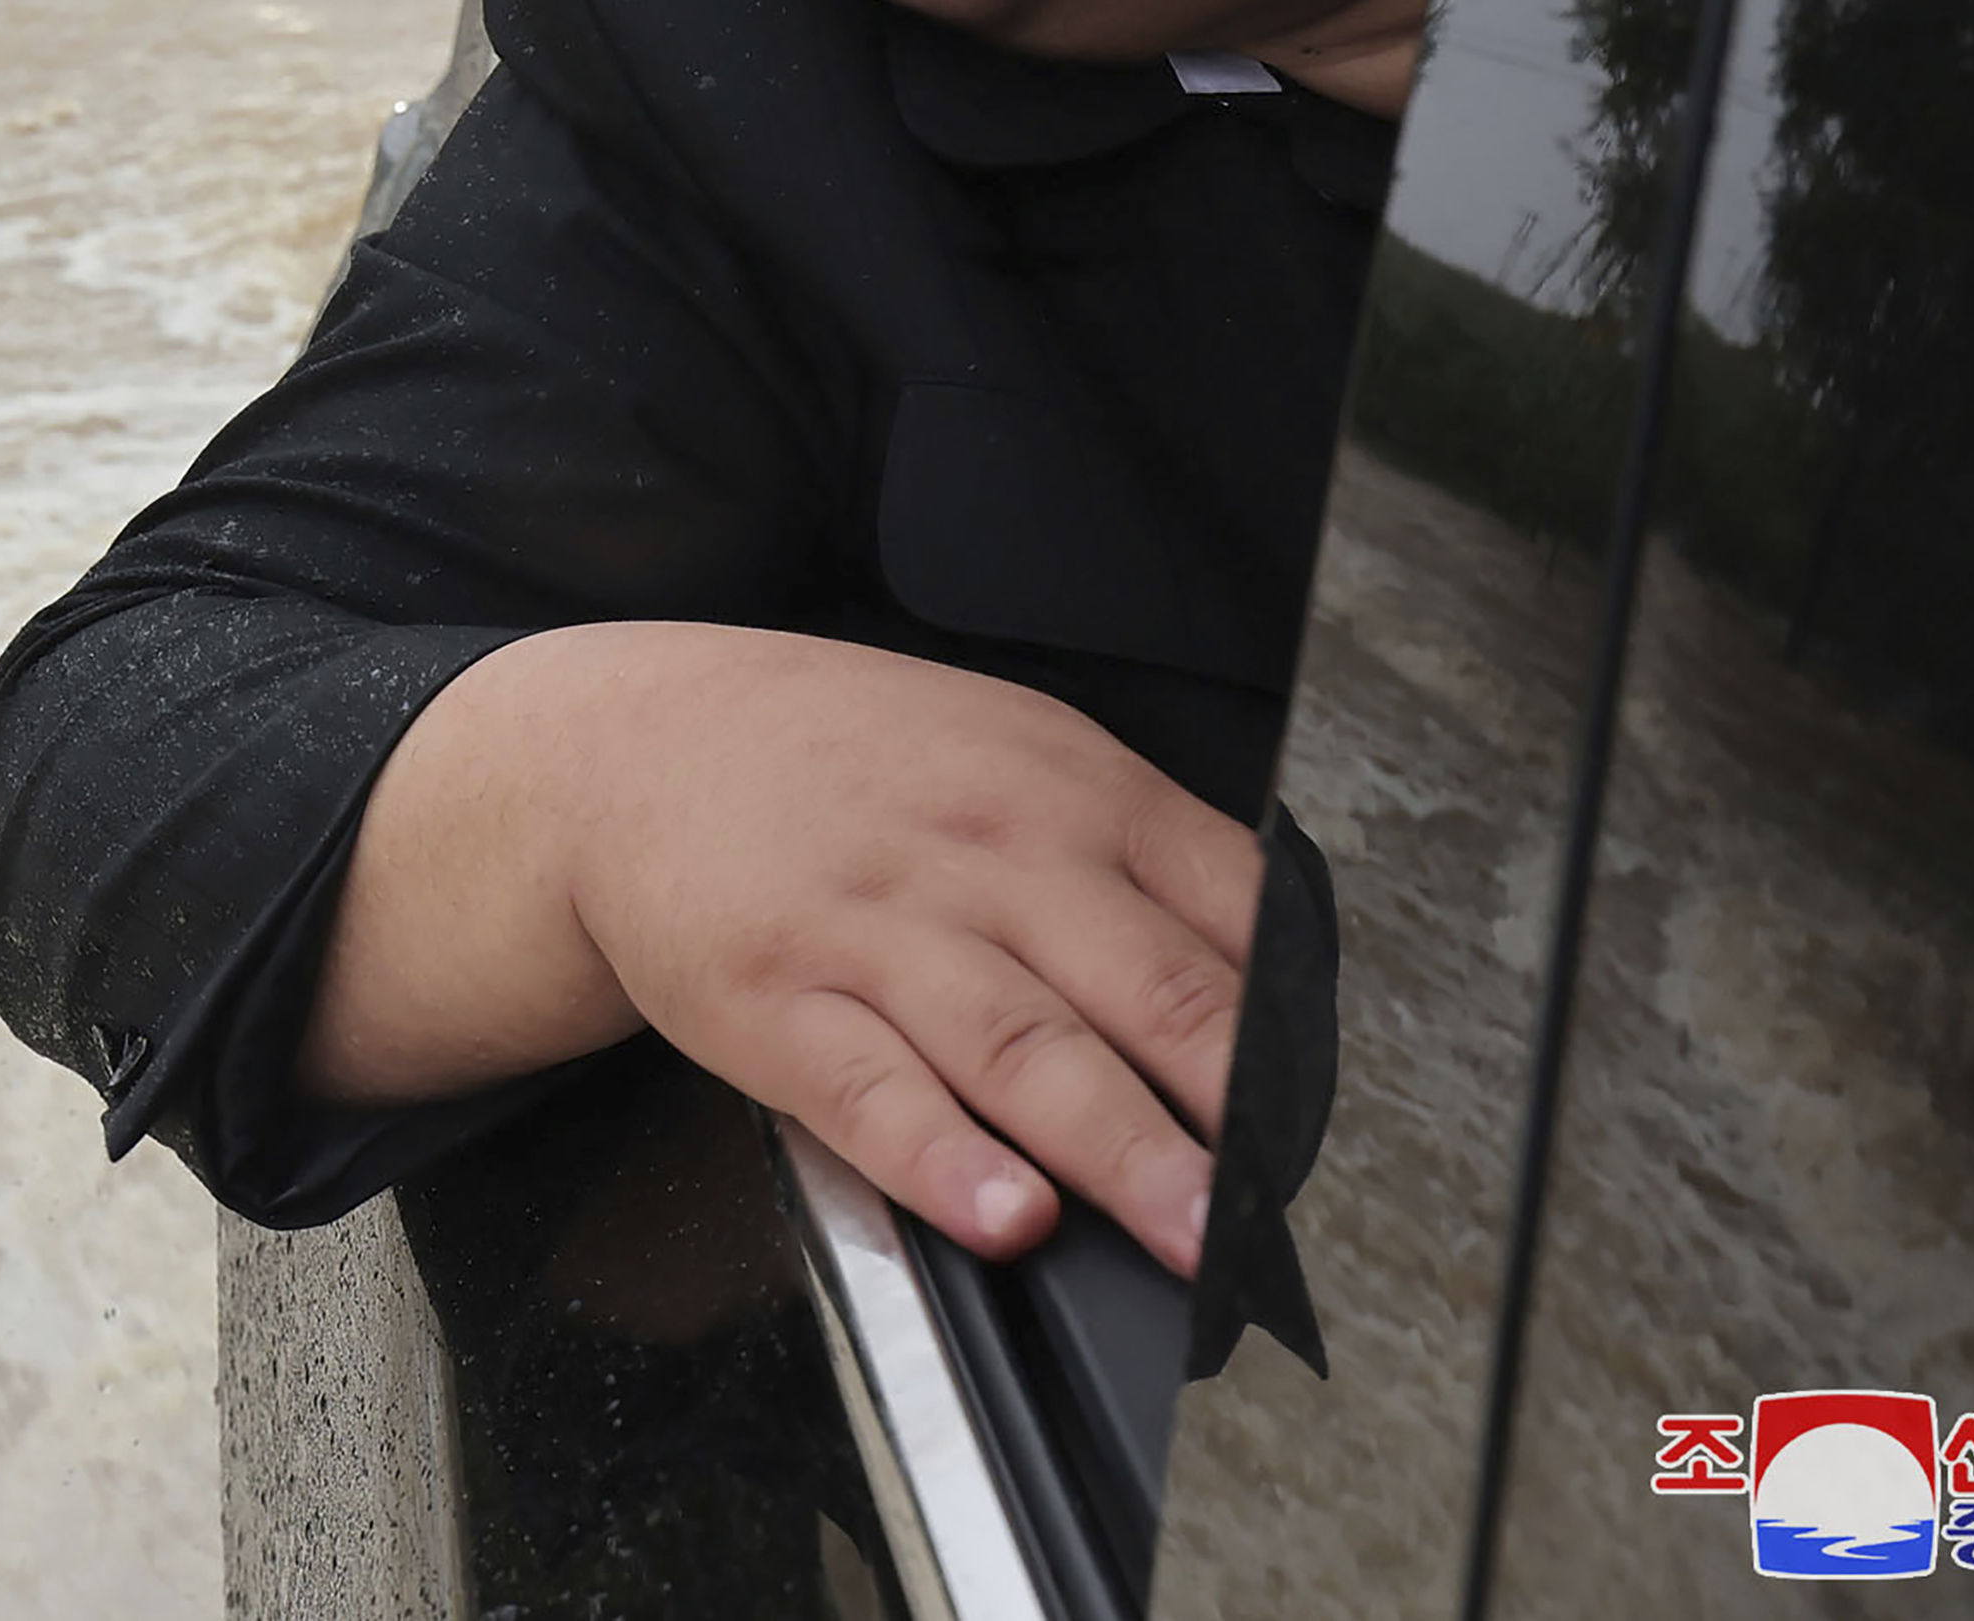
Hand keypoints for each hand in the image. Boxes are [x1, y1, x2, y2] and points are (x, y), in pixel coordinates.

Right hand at [304, 623, 1263, 1274]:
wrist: (633, 742)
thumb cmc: (845, 764)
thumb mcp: (1011, 754)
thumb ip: (1146, 857)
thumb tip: (1280, 979)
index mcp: (1068, 794)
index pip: (1224, 912)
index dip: (1295, 1030)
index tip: (1339, 1125)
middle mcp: (984, 857)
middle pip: (1140, 987)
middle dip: (1230, 1108)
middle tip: (1294, 1204)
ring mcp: (875, 931)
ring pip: (1023, 1048)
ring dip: (1117, 1149)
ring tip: (1187, 1231)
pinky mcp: (775, 1002)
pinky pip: (869, 1091)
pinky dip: (939, 1157)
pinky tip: (996, 1210)